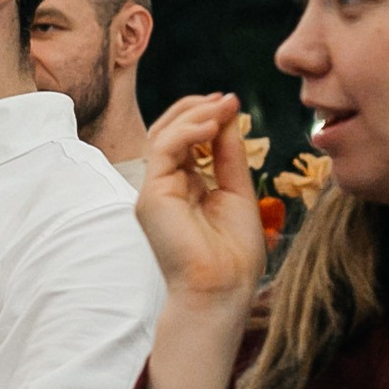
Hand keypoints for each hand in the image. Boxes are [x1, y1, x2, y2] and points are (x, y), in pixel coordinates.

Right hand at [137, 94, 268, 311]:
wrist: (223, 288)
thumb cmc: (233, 254)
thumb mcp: (237, 192)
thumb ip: (229, 155)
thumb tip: (228, 115)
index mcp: (184, 186)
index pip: (186, 140)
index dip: (206, 118)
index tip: (232, 103)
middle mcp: (165, 186)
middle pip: (168, 131)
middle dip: (196, 110)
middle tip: (226, 99)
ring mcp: (154, 191)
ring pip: (162, 135)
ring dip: (193, 115)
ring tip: (221, 107)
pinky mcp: (151, 196)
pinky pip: (162, 150)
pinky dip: (186, 132)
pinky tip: (210, 127)